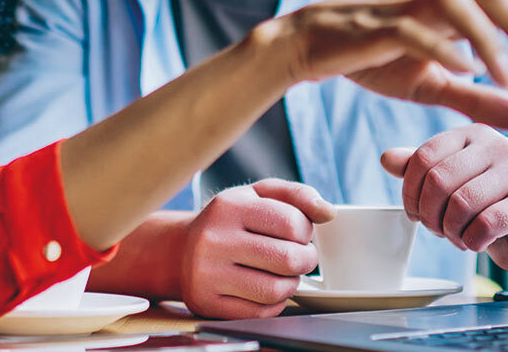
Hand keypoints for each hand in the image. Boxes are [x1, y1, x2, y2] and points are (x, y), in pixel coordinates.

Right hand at [178, 179, 332, 319]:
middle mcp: (213, 239)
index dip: (306, 231)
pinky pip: (260, 313)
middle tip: (299, 256)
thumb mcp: (257, 194)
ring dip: (291, 283)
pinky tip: (265, 289)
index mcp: (229, 206)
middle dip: (305, 260)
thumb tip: (327, 212)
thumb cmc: (228, 220)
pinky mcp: (207, 303)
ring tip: (283, 273)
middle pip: (287, 259)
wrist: (180, 250)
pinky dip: (273, 303)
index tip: (298, 233)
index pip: (291, 223)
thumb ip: (296, 195)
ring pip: (276, 290)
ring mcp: (207, 274)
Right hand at [254, 0, 507, 130]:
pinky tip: (463, 69)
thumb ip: (485, 99)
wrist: (307, 48)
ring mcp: (409, 8)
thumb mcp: (436, 86)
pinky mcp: (377, 26)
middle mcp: (442, 1)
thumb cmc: (374, 60)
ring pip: (463, 4)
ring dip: (494, 40)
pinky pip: (416, 29)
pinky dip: (443, 46)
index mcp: (462, 14)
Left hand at [381, 125, 507, 279]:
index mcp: (473, 134)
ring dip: (450, 230)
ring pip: (461, 203)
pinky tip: (476, 242)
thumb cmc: (484, 205)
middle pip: (439, 180)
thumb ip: (419, 169)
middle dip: (429, 214)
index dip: (410, 191)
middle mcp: (499, 146)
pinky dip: (472, 241)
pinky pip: (486, 224)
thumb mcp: (448, 182)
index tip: (414, 212)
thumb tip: (386, 158)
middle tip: (436, 229)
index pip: (424, 156)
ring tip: (456, 236)